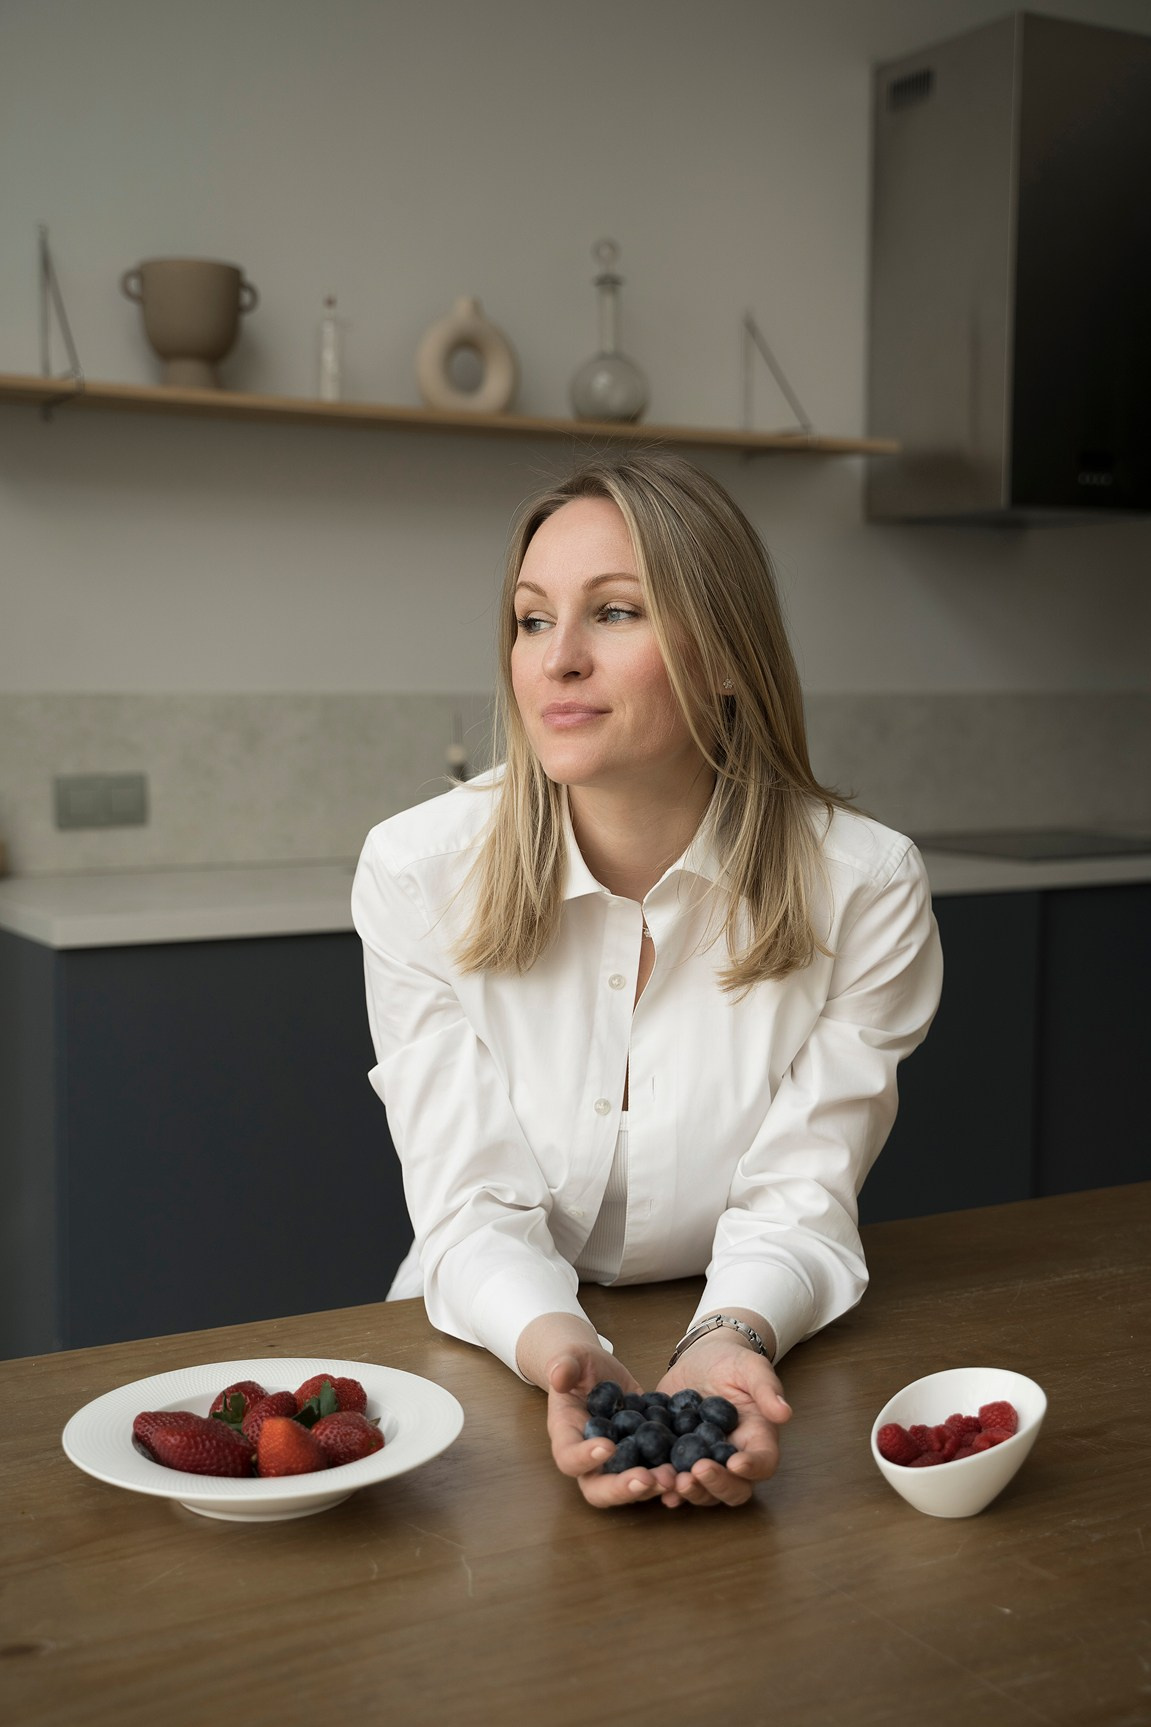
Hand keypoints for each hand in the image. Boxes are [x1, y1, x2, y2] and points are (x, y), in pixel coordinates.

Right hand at [545, 1346, 678, 1509]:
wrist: (599, 1373)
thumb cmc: (579, 1366)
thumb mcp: (571, 1359)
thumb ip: (563, 1366)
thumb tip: (558, 1375)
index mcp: (566, 1436)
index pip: (568, 1458)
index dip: (585, 1458)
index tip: (608, 1446)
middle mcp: (590, 1460)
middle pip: (599, 1489)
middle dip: (623, 1489)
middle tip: (647, 1479)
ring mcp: (619, 1463)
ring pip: (631, 1489)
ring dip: (652, 1487)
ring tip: (674, 1476)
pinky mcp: (643, 1458)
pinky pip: (655, 1474)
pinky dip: (672, 1475)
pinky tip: (690, 1468)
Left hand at [655, 1333, 791, 1507]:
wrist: (700, 1358)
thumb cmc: (732, 1362)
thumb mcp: (751, 1367)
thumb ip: (767, 1388)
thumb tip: (785, 1413)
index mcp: (758, 1438)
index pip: (763, 1462)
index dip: (752, 1468)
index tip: (735, 1463)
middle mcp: (734, 1458)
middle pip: (735, 1489)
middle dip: (716, 1485)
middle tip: (696, 1472)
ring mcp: (707, 1462)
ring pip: (705, 1493)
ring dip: (691, 1492)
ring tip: (673, 1480)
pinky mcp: (680, 1459)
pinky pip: (676, 1480)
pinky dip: (666, 1486)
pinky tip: (653, 1481)